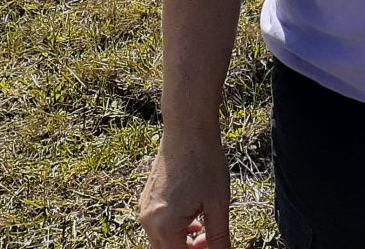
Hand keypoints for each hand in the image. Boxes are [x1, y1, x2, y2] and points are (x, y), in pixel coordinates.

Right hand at [138, 125, 233, 248]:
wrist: (187, 128)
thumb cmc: (204, 161)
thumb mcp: (218, 203)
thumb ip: (220, 237)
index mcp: (166, 226)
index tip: (216, 246)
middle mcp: (149, 222)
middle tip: (213, 242)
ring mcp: (144, 211)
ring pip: (162, 242)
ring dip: (183, 243)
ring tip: (207, 230)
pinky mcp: (147, 200)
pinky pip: (158, 227)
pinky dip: (176, 230)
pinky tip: (196, 220)